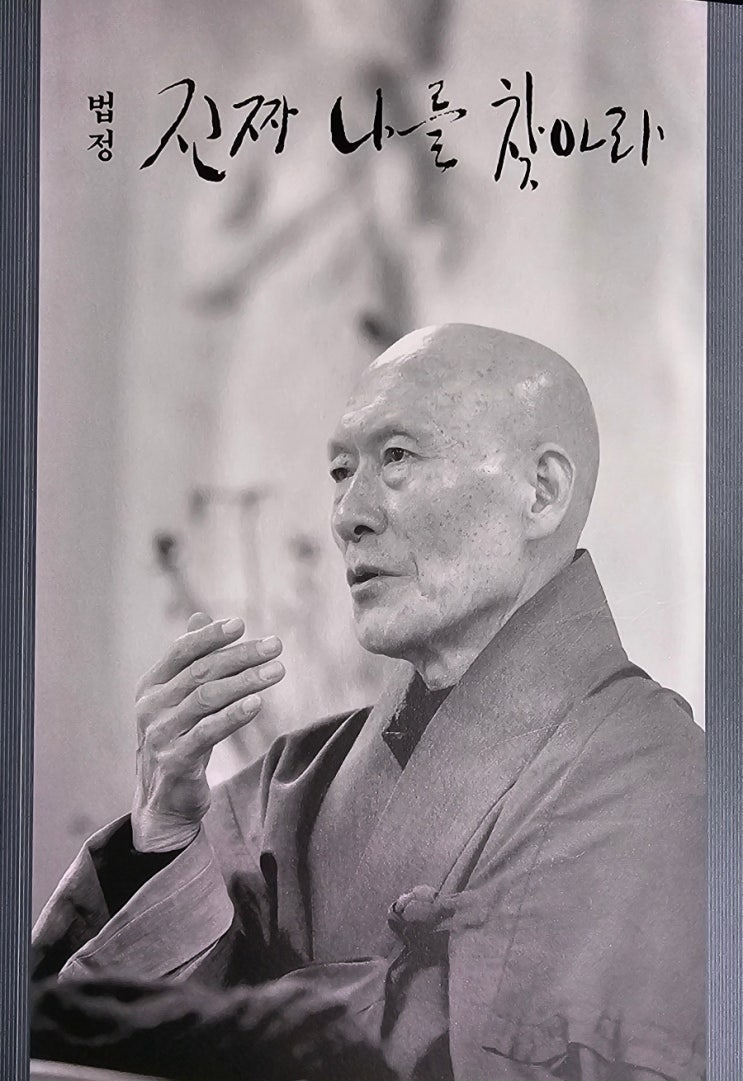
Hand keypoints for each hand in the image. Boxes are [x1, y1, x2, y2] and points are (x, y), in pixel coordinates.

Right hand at [131, 612, 284, 851]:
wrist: (163, 801)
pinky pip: (208, 732)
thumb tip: (200, 616)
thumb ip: (189, 661)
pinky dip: (234, 715)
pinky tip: (258, 702)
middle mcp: (150, 707)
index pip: (181, 651)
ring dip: (246, 681)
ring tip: (277, 671)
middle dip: (241, 656)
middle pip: (201, 672)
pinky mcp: (175, 761)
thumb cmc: (178, 739)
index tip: (241, 624)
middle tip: (275, 646)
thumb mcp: (178, 699)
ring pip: (207, 698)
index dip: (211, 636)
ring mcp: (160, 734)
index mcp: (150, 686)